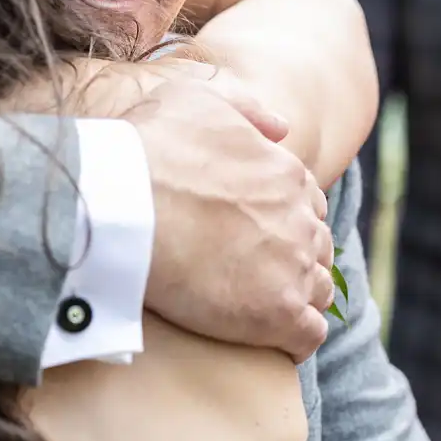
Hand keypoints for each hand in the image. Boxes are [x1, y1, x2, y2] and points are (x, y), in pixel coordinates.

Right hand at [127, 76, 334, 359]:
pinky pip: (309, 335)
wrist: (123, 203)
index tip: (255, 235)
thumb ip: (245, 109)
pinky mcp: (278, 313)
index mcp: (286, 173)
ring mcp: (293, 267)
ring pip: (317, 290)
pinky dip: (295, 339)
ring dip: (296, 299)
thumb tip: (282, 127)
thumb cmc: (147, 148)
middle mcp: (301, 219)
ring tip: (258, 310)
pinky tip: (270, 341)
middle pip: (316, 247)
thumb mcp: (195, 99)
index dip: (283, 220)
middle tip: (254, 275)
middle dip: (294, 259)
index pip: (306, 204)